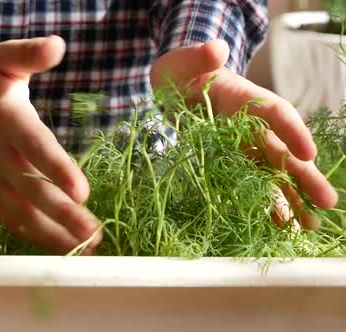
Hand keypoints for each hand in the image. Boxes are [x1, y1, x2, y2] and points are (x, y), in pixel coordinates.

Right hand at [0, 35, 100, 253]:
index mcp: (6, 119)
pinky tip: (59, 245)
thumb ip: (28, 54)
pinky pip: (9, 217)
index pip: (34, 147)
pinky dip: (33, 234)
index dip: (57, 170)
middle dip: (63, 214)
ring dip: (52, 233)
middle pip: (31, 190)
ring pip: (21, 212)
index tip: (81, 193)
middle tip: (93, 233)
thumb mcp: (1, 58)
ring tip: (85, 248)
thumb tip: (59, 45)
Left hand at [150, 40, 338, 229]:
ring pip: (271, 174)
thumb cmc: (182, 71)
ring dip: (288, 199)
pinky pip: (249, 184)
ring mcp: (242, 145)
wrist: (174, 86)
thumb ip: (199, 56)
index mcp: (245, 98)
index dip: (292, 131)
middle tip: (328, 202)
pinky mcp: (229, 160)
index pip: (275, 112)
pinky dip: (262, 203)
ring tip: (307, 227)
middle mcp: (251, 124)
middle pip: (282, 150)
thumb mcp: (184, 61)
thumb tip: (215, 49)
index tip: (307, 152)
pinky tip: (276, 226)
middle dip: (303, 176)